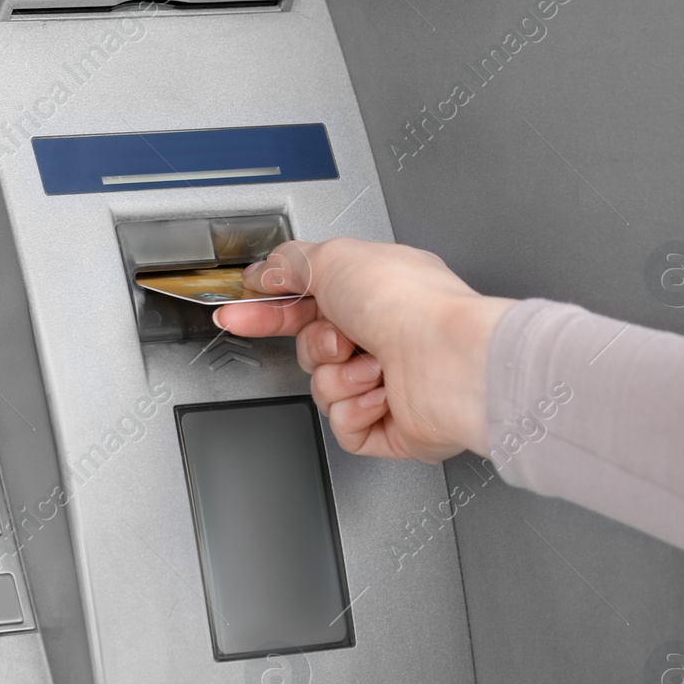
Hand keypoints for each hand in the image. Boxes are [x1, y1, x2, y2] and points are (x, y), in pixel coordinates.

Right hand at [213, 237, 515, 462]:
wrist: (449, 361)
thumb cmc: (411, 305)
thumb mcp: (336, 257)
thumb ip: (291, 263)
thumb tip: (266, 272)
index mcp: (375, 290)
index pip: (305, 301)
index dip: (266, 309)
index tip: (235, 313)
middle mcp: (384, 334)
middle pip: (309, 348)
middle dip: (315, 345)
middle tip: (340, 338)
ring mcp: (387, 380)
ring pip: (322, 388)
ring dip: (338, 377)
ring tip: (373, 365)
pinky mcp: (389, 424)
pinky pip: (341, 425)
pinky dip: (356, 409)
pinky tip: (382, 394)